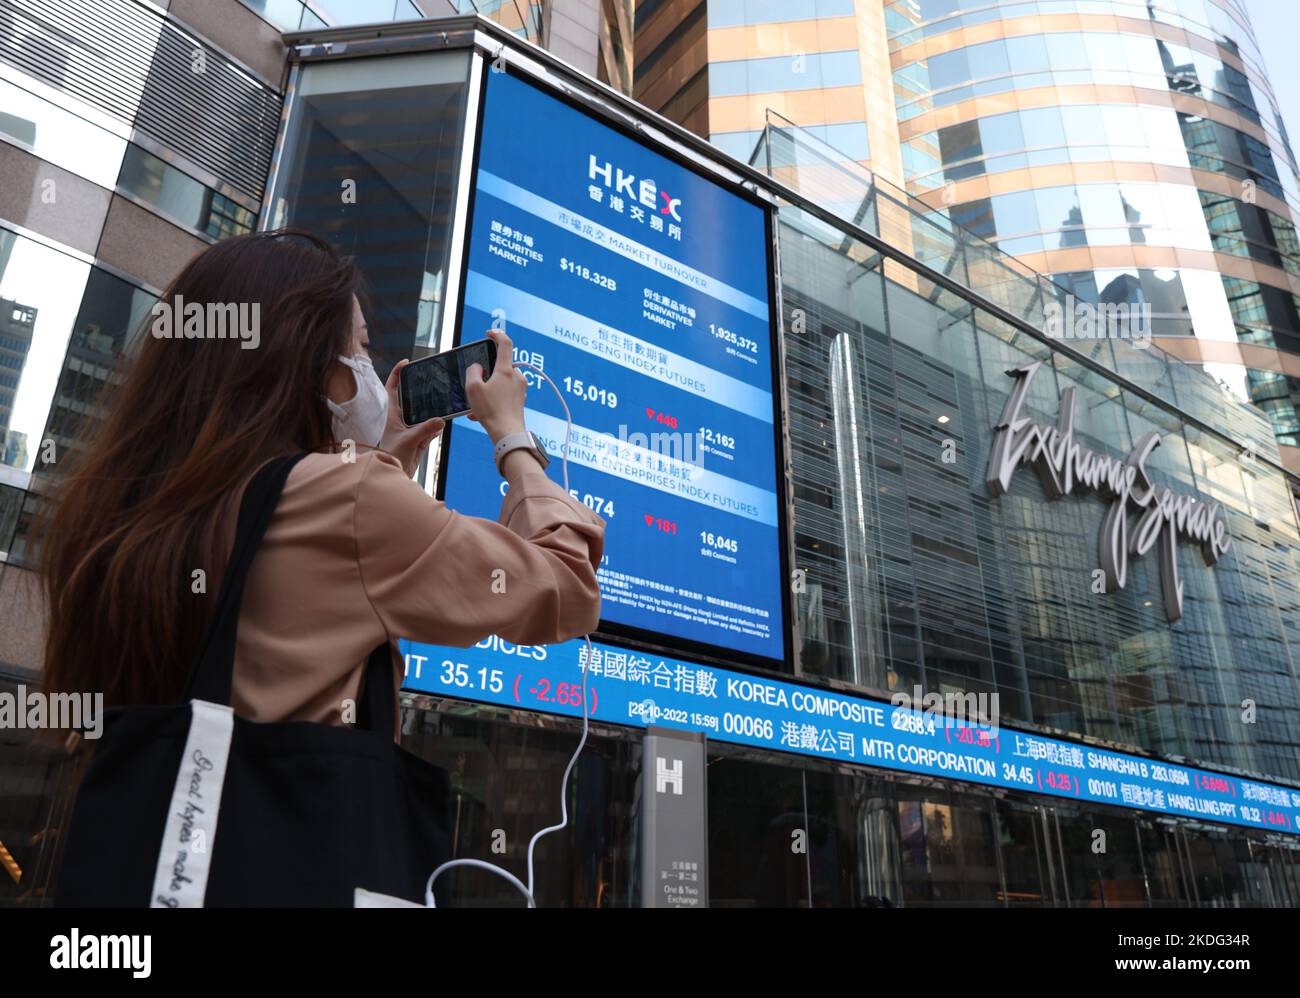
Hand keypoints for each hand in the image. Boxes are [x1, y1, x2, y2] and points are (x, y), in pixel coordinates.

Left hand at [380, 359, 443, 477]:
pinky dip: (437, 427)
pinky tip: (441, 426)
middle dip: (421, 390)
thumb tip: (441, 421)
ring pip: (425, 413)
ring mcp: (411, 427)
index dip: (397, 373)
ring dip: (433, 411)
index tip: (406, 362)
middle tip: (432, 379)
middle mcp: (401, 418)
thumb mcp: (408, 440)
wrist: (394, 474)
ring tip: (443, 403)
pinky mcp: (420, 437)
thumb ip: (425, 430)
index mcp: (392, 413)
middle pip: (412, 397)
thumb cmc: (391, 456)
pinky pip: (432, 427)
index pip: (393, 388)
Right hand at [466, 328, 526, 443]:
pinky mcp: (519, 400)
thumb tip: (478, 367)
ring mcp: (520, 389)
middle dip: (486, 373)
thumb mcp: (473, 388)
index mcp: (506, 370)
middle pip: (500, 366)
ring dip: (486, 390)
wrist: (508, 434)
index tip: (489, 333)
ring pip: (500, 382)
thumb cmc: (491, 411)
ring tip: (475, 406)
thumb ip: (473, 371)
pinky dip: (491, 400)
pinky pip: (503, 394)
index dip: (497, 334)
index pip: (505, 343)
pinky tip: (481, 413)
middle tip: (475, 384)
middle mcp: (516, 377)